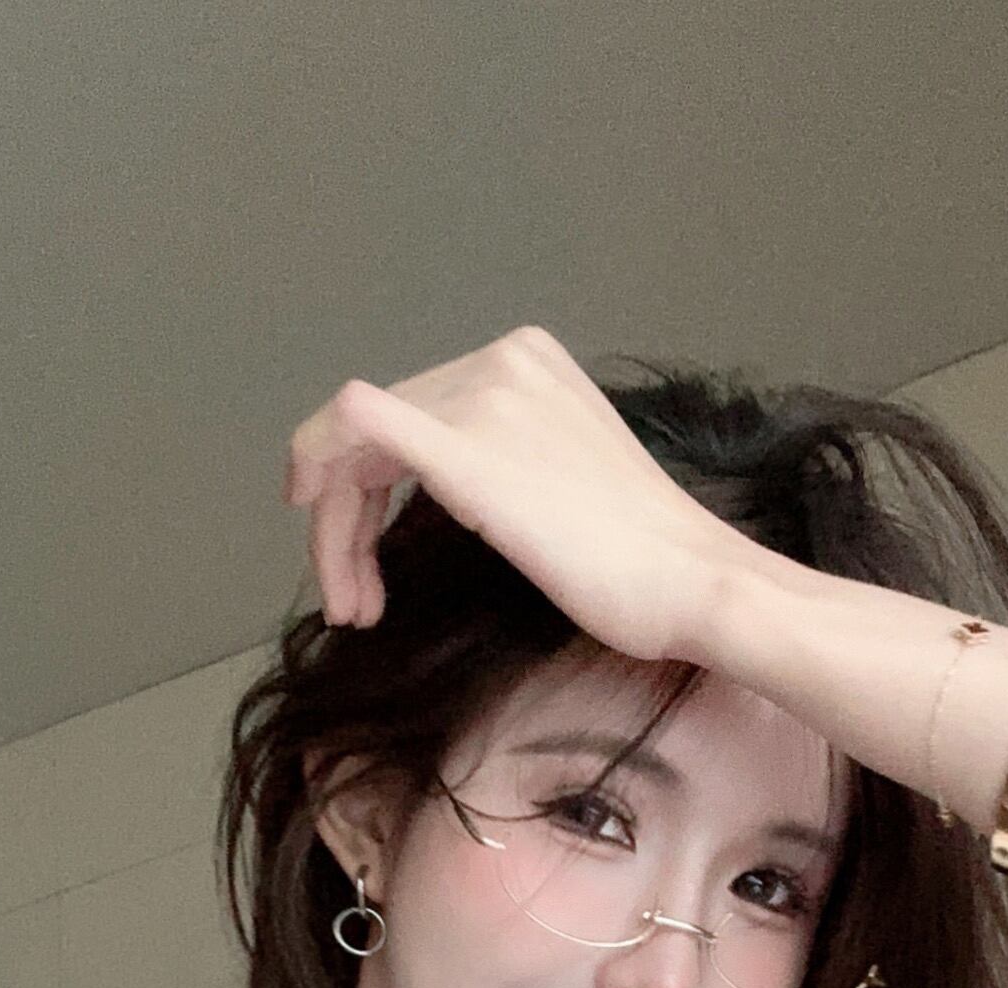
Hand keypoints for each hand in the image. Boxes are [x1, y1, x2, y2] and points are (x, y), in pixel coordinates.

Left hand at [284, 326, 742, 667]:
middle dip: (344, 521)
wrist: (689, 581)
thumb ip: (501, 461)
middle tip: (351, 602)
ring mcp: (483, 397)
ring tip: (354, 606)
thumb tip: (441, 487)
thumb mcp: (559, 480)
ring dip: (336, 532)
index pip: (413, 412)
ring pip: (356, 444)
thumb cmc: (639, 561)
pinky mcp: (466, 449)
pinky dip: (319, 469)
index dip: (364, 486)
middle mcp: (500, 361)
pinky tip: (321, 541)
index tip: (357, 554)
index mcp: (526, 361)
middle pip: (376, 434)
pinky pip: (357, 424)